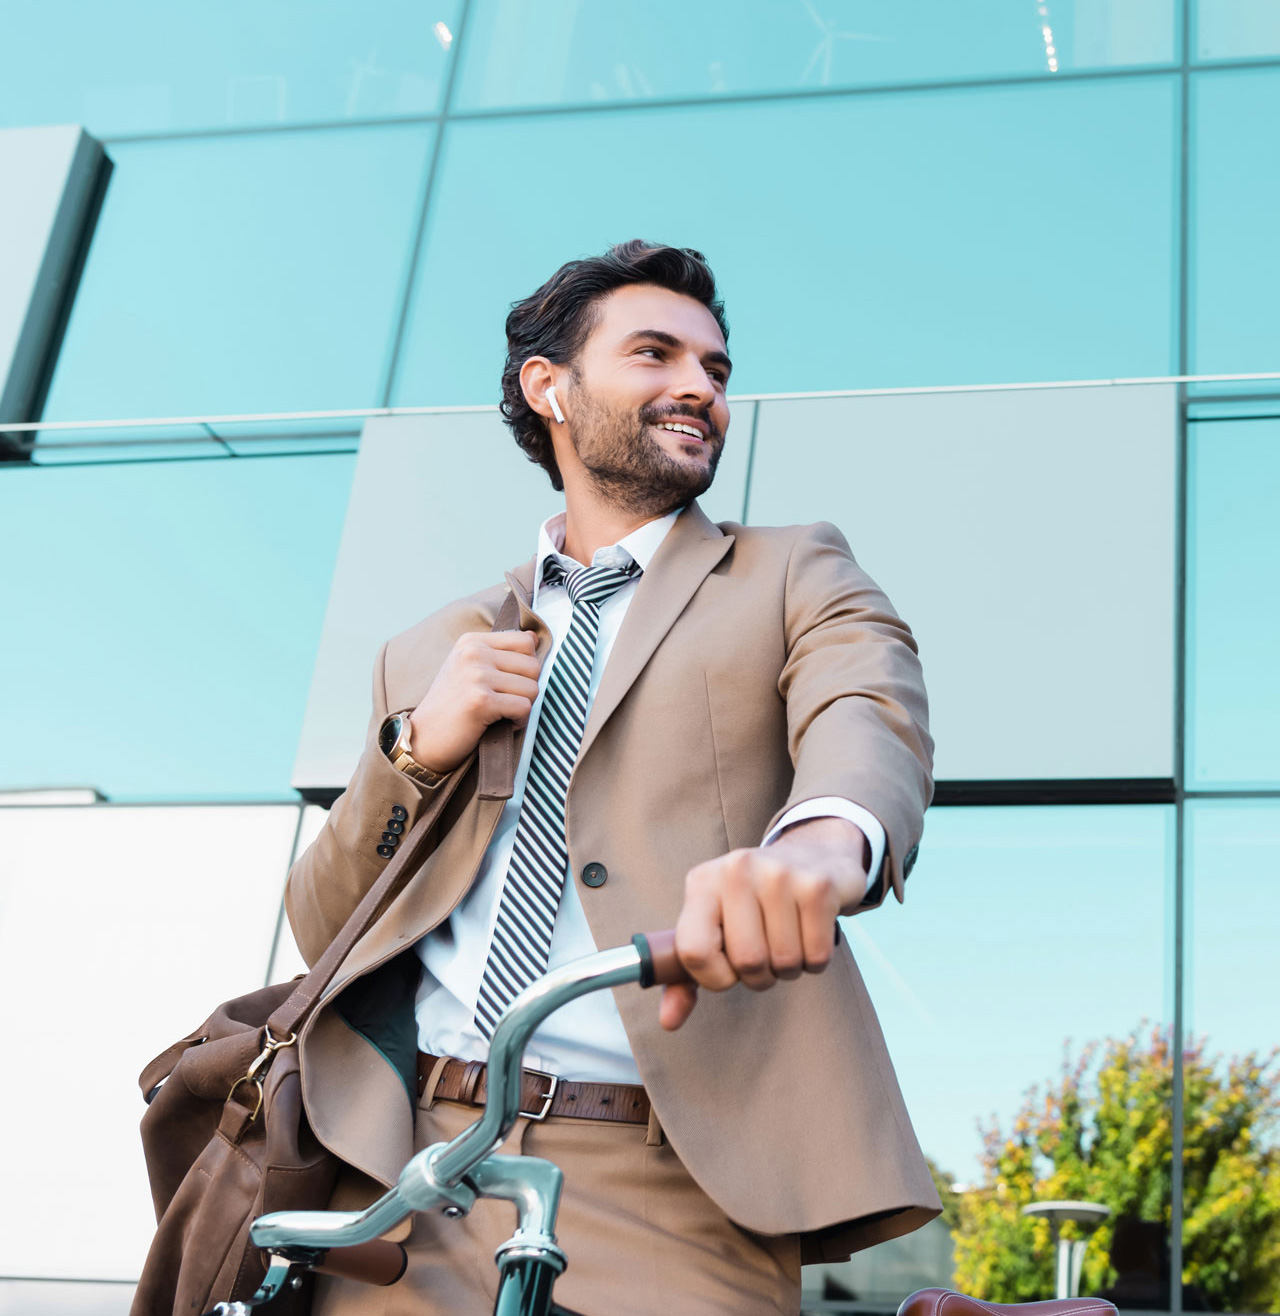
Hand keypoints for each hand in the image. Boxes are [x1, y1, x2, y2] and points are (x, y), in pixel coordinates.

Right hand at [406, 631, 540, 774]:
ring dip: (523, 707)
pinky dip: (519, 721)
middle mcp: (473, 653)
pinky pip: (524, 707)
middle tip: (505, 702)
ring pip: (532, 688)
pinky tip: (500, 724)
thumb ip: (500, 652)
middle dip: (527, 689)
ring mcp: (476, 675)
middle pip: (533, 666)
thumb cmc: (451, 706)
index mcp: (472, 641)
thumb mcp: (469, 668)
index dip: (527, 666)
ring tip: (501, 713)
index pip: (526, 641)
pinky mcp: (481, 700)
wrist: (423, 739)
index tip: (509, 683)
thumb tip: (535, 637)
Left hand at [659, 817, 867, 1030]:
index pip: (694, 951)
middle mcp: (736, 870)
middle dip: (759, 976)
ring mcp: (779, 874)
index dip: (714, 977)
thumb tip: (669, 1021)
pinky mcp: (817, 887)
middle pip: (747, 961)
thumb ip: (685, 976)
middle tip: (764, 954)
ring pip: (784, 962)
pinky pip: (816, 956)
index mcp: (702, 881)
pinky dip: (815, 961)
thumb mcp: (714, 927)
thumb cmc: (756, 904)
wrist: (814, 856)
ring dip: (789, 968)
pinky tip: (809, 933)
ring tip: (788, 939)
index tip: (727, 968)